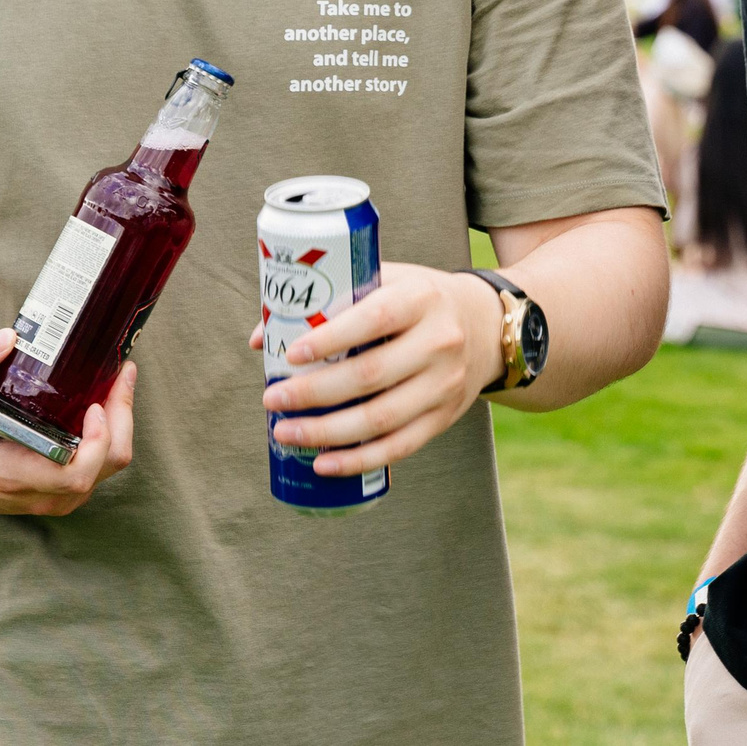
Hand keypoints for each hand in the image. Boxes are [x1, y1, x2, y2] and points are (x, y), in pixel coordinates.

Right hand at [0, 329, 134, 514]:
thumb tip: (8, 338)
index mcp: (8, 474)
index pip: (73, 475)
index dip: (99, 442)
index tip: (96, 403)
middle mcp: (34, 492)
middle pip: (103, 468)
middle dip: (122, 422)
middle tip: (120, 376)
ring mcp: (47, 496)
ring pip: (105, 471)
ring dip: (119, 428)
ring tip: (116, 382)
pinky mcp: (52, 492)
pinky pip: (95, 471)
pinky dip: (107, 440)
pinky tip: (102, 404)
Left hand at [255, 263, 502, 475]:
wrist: (485, 325)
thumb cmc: (416, 300)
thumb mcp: (385, 282)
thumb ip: (328, 301)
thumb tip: (260, 337)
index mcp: (421, 298)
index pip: (374, 318)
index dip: (331, 338)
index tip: (290, 354)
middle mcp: (439, 342)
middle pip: (371, 375)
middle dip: (314, 393)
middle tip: (271, 399)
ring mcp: (445, 384)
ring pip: (382, 418)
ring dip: (327, 432)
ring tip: (286, 433)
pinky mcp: (445, 417)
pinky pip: (399, 447)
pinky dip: (358, 460)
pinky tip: (323, 463)